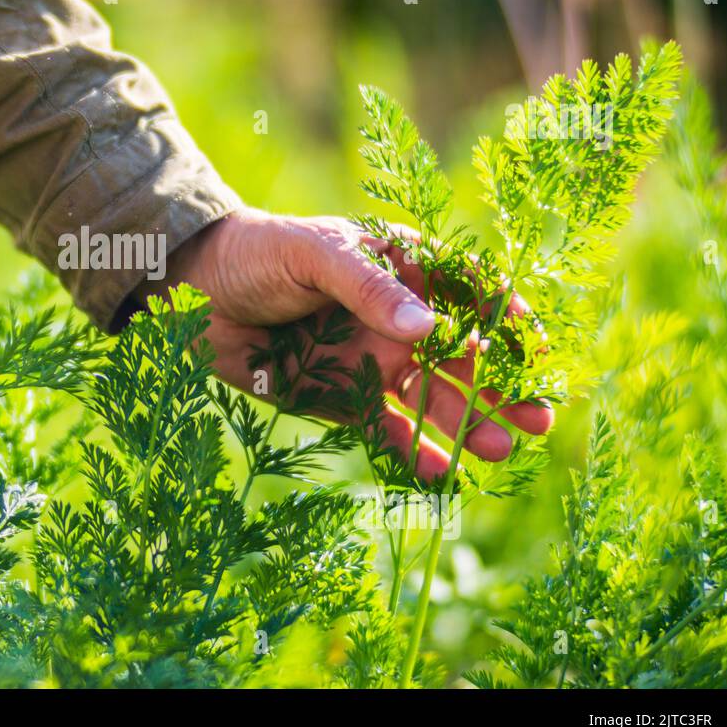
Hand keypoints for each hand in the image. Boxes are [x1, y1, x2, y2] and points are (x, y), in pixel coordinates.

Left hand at [141, 207, 552, 479]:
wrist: (189, 294)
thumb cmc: (255, 253)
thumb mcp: (315, 256)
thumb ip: (371, 289)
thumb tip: (430, 329)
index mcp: (399, 265)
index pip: (469, 290)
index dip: (507, 319)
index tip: (536, 350)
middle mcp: (395, 316)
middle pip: (462, 354)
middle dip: (501, 386)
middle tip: (537, 418)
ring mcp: (371, 359)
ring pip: (432, 397)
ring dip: (468, 423)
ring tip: (500, 449)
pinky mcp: (340, 398)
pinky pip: (385, 429)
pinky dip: (412, 451)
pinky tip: (441, 473)